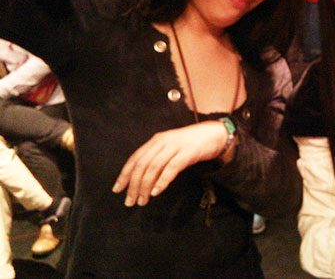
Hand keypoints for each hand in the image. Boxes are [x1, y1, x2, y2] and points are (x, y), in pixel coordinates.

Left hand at [112, 120, 228, 206]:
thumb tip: (141, 177)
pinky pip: (171, 168)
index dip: (125, 174)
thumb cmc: (191, 144)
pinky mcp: (188, 153)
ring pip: (154, 167)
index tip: (117, 189)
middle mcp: (163, 141)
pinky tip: (156, 192)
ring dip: (145, 186)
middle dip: (133, 185)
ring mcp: (175, 146)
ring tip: (142, 201)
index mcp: (156, 140)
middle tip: (130, 201)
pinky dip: (162, 181)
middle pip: (142, 164)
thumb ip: (157, 157)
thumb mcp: (170, 147)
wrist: (215, 134)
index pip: (135, 158)